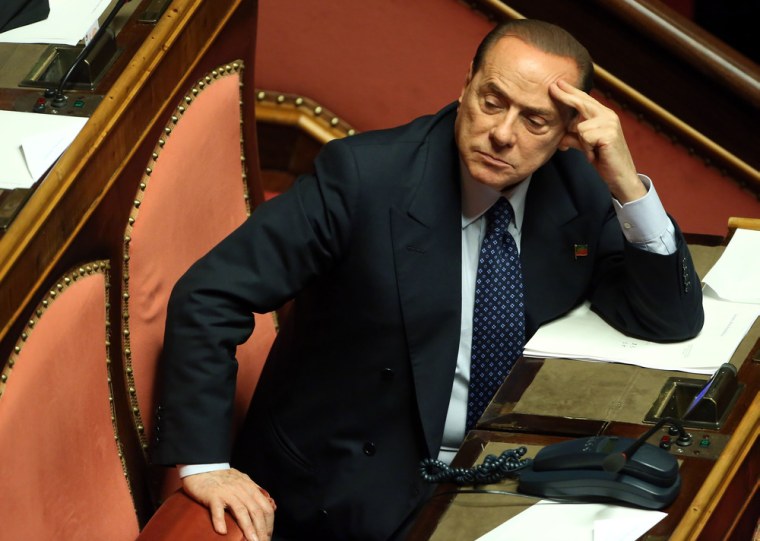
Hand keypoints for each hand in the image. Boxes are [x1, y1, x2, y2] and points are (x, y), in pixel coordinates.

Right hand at [182, 468, 275, 540]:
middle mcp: (241, 490)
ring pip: (241, 511)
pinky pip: (217, 509)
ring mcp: (227, 492)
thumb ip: (255, 491)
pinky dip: (220, 521)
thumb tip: (269, 504)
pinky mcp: (213, 495)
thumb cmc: (222, 476)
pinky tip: (222, 531)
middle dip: (262, 530)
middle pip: (256, 512)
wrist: (202, 467)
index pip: (266, 507)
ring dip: (248, 529)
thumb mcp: (243, 481)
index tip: (268, 535)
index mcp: (250, 488)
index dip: (269, 523)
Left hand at [550, 79, 645, 202]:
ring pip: (579, 127)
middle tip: (552, 87)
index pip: (585, 100)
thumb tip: (559, 138)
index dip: (571, 92)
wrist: (620, 176)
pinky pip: (584, 137)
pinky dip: (586, 149)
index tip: (557, 84)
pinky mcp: (609, 134)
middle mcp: (608, 116)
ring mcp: (610, 123)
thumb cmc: (604, 160)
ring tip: (592, 152)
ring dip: (581, 144)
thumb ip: (573, 138)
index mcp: (603, 115)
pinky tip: (595, 155)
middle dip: (566, 97)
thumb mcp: (585, 146)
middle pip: (582, 103)